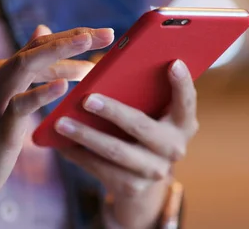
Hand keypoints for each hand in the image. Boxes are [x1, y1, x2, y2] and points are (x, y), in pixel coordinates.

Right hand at [0, 26, 113, 214]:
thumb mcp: (2, 96)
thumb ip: (22, 65)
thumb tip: (42, 29)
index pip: (37, 46)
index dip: (70, 38)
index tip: (101, 34)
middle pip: (36, 51)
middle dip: (74, 39)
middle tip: (109, 34)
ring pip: (26, 67)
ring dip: (60, 53)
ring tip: (89, 42)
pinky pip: (21, 105)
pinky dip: (42, 93)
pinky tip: (64, 86)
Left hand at [56, 60, 197, 228]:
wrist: (143, 181)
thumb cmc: (144, 129)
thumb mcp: (153, 113)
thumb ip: (144, 90)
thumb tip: (111, 64)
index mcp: (184, 123)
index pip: (187, 101)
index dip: (183, 83)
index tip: (173, 62)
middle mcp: (175, 148)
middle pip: (141, 126)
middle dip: (113, 111)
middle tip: (87, 98)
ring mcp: (154, 170)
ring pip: (115, 150)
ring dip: (85, 135)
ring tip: (61, 122)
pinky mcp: (132, 187)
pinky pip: (100, 168)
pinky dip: (78, 154)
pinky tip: (61, 143)